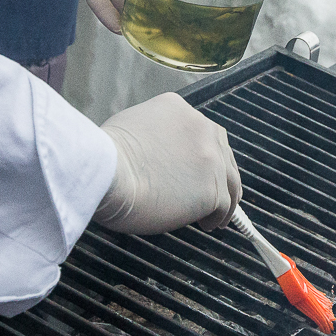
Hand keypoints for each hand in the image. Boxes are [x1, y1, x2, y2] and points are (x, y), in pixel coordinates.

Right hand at [94, 93, 241, 234]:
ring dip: (225, 201)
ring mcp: (210, 158)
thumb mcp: (132, 127)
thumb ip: (156, 135)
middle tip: (217, 195)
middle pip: (224, 155)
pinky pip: (222, 206)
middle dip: (221, 177)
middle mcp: (201, 128)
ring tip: (218, 217)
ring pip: (229, 182)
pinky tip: (206, 224)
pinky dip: (216, 218)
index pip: (204, 133)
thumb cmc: (106, 158)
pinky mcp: (211, 188)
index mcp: (179, 110)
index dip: (204, 157)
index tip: (201, 172)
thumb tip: (159, 156)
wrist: (106, 174)